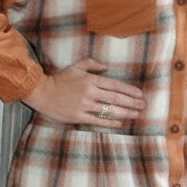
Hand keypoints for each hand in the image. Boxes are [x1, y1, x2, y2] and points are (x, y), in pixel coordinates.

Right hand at [23, 58, 145, 125]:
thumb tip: (107, 67)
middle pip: (116, 98)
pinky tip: (121, 123)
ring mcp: (84, 105)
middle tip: (144, 106)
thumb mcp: (76, 66)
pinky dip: (110, 122)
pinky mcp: (78, 116)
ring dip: (126, 113)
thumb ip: (92, 64)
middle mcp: (90, 92)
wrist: (42, 92)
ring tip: (137, 115)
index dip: (130, 91)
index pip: (116, 85)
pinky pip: (98, 120)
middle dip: (133, 103)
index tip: (141, 95)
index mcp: (91, 80)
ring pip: (110, 110)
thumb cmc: (60, 79)